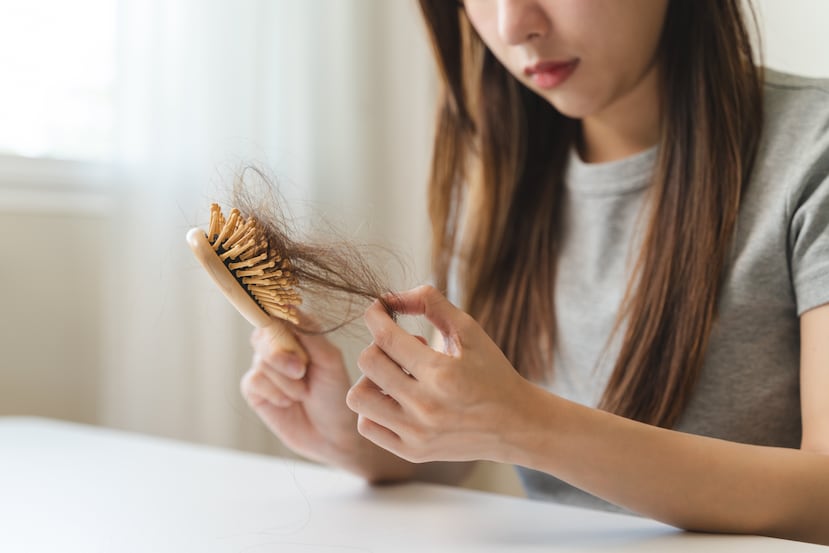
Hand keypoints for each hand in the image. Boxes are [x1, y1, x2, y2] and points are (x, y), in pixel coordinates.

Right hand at [241, 318, 358, 465]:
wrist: (332, 435)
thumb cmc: (335, 395)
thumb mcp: (329, 360)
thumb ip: (310, 333)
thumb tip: (287, 306)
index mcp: (299, 332)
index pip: (280, 313)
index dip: (278, 319)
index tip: (283, 326)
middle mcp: (279, 345)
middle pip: (264, 334)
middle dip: (283, 354)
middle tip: (302, 371)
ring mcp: (264, 365)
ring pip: (261, 360)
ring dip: (287, 381)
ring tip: (304, 393)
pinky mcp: (254, 388)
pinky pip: (255, 381)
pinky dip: (276, 393)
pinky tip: (289, 402)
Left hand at [346, 285, 531, 463]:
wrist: (515, 425)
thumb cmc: (492, 372)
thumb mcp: (470, 331)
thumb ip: (432, 304)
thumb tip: (392, 296)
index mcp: (441, 373)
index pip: (387, 337)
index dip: (375, 316)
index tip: (378, 309)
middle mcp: (425, 406)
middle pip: (368, 362)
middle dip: (379, 344)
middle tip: (402, 346)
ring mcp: (415, 433)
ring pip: (358, 397)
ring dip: (370, 378)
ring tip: (394, 375)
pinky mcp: (411, 452)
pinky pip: (366, 425)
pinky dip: (373, 407)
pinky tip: (395, 398)